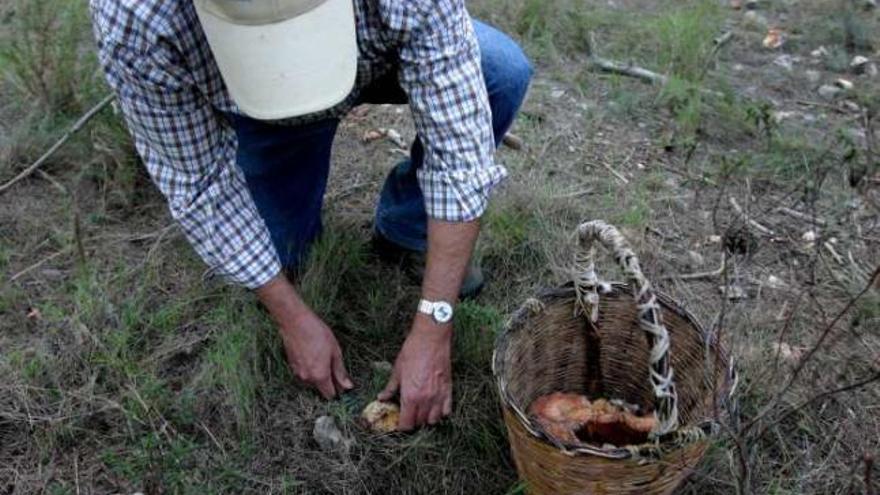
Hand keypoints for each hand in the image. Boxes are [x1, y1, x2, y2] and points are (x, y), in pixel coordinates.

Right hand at [255, 274, 352, 399]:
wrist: (295, 322)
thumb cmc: (318, 334)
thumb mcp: (335, 351)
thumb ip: (340, 371)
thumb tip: (347, 386)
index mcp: (320, 376)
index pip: (330, 395)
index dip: (338, 391)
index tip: (343, 384)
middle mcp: (307, 379)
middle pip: (320, 388)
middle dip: (329, 381)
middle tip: (334, 364)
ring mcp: (297, 373)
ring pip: (312, 380)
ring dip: (318, 374)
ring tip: (323, 356)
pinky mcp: (291, 366)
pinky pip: (304, 373)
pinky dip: (310, 368)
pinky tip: (314, 354)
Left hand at [379, 314, 452, 429]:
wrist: (431, 338)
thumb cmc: (412, 351)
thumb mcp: (397, 370)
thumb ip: (390, 388)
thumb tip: (382, 398)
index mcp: (410, 396)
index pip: (406, 424)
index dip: (401, 426)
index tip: (399, 422)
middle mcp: (425, 400)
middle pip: (420, 423)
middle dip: (413, 421)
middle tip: (408, 414)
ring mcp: (438, 396)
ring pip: (434, 420)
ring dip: (426, 419)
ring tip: (421, 411)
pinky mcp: (448, 390)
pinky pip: (447, 410)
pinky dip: (441, 412)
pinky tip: (435, 406)